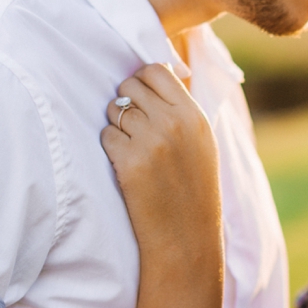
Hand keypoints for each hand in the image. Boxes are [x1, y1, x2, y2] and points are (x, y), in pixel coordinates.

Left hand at [101, 63, 220, 264]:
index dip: (142, 82)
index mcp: (194, 115)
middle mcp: (174, 122)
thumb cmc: (193, 190)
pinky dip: (111, 147)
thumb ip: (180, 110)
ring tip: (133, 149)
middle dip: (126, 102)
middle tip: (133, 127)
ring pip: (114, 109)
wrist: (187, 237)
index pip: (156, 71)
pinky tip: (126, 165)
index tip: (141, 100)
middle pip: (130, 86)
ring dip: (116, 125)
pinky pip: (106, 135)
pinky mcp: (129, 161)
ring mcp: (151, 140)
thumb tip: (153, 76)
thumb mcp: (201, 143)